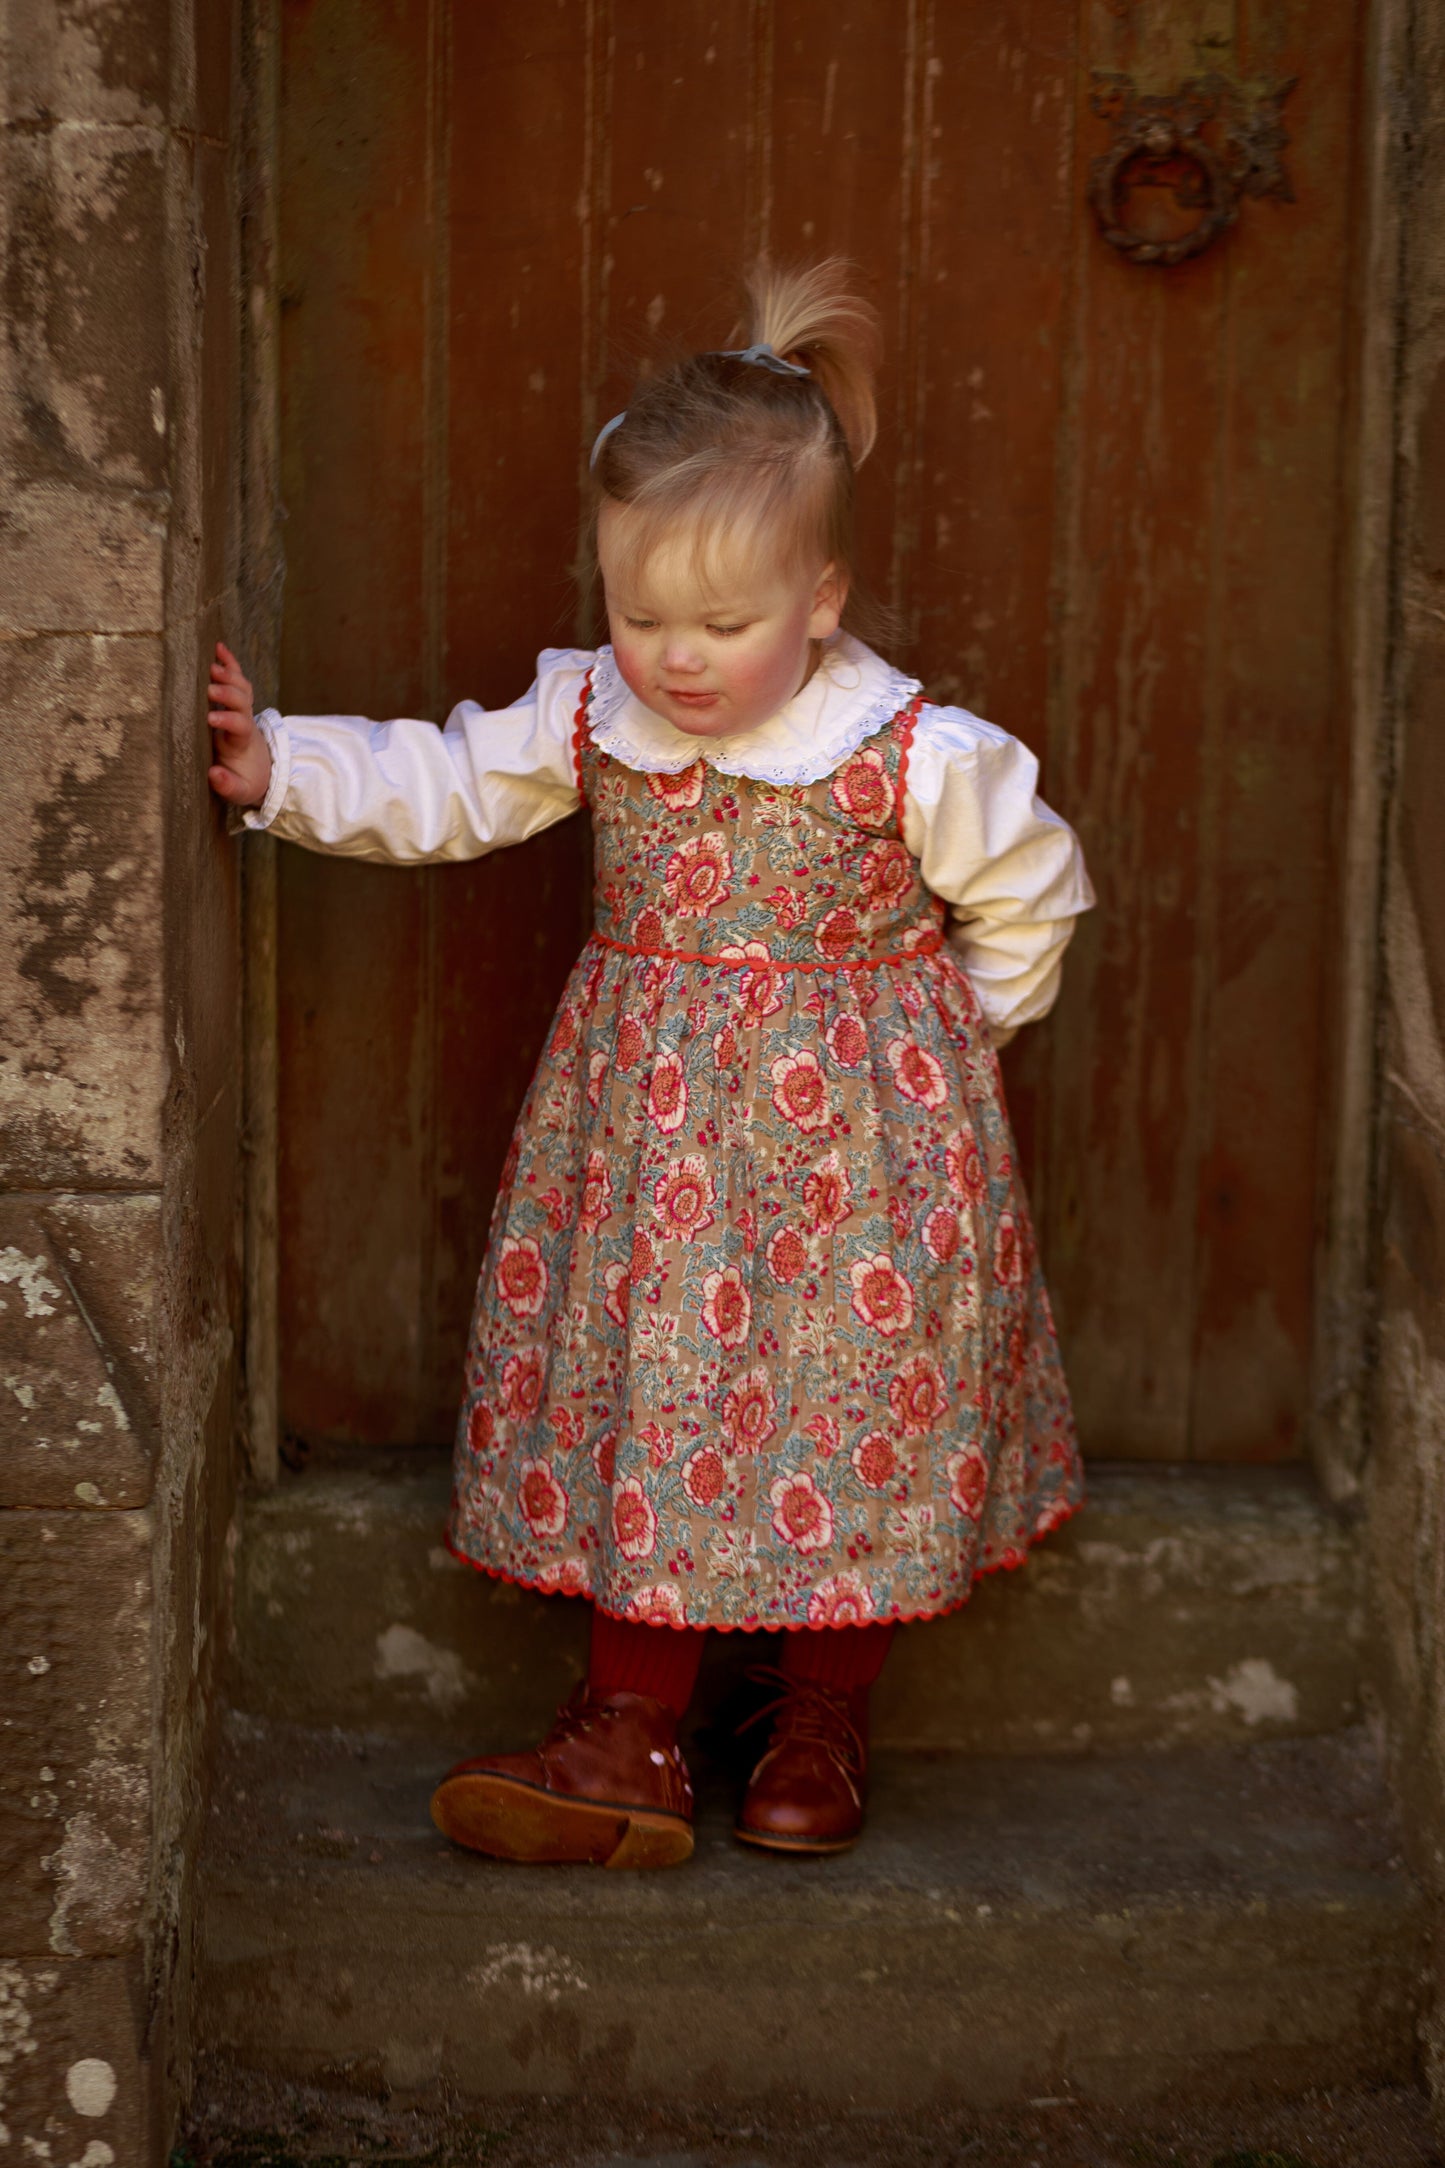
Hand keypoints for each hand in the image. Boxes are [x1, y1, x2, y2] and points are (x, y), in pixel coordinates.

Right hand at [207, 641, 272, 807]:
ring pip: (242, 687)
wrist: (259, 772)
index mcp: (243, 742)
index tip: (211, 719)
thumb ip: (228, 785)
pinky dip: (230, 662)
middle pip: (242, 702)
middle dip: (229, 693)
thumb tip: (214, 774)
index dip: (228, 720)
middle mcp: (245, 721)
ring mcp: (242, 710)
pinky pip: (237, 679)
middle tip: (211, 689)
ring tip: (213, 665)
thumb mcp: (240, 791)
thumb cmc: (244, 780)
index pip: (240, 726)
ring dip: (229, 674)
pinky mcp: (237, 703)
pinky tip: (219, 647)